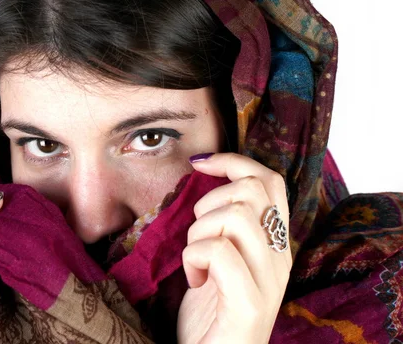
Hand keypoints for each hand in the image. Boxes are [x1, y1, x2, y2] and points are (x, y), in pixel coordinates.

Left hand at [177, 153, 292, 343]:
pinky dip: (194, 257)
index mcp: (274, 244)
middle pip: (253, 190)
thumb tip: (202, 179)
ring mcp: (268, 281)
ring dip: (200, 231)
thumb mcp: (219, 259)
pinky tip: (193, 280)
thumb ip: (224, 225)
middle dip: (210, 200)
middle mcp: (280, 258)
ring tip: (195, 260)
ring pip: (236, 216)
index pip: (270, 181)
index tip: (199, 163)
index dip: (235, 162)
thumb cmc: (209, 312)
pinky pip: (219, 251)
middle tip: (198, 234)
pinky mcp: (249, 303)